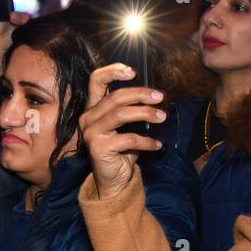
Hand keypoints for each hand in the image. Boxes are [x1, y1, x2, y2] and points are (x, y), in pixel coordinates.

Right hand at [78, 63, 165, 198]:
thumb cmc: (122, 149)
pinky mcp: (99, 148)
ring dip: (145, 113)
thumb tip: (155, 94)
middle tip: (160, 97)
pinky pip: (128, 139)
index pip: (96, 80)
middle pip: (115, 96)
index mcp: (93, 108)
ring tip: (162, 117)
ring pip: (121, 114)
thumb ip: (132, 108)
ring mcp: (91, 132)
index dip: (113, 71)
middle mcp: (88, 117)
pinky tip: (157, 145)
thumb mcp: (126, 125)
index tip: (133, 72)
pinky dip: (146, 141)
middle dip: (140, 94)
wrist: (114, 180)